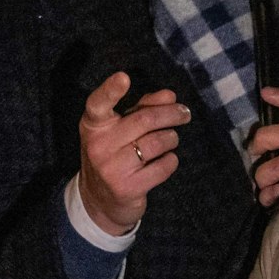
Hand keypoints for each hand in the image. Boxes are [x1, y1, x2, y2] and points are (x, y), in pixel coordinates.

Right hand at [78, 72, 189, 235]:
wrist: (100, 201)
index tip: (124, 77)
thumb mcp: (119, 129)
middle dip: (171, 114)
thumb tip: (169, 95)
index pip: (98, 104)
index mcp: (93, 125)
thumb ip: (142, 108)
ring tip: (170, 140)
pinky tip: (166, 160)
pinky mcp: (127, 188)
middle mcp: (98, 145)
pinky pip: (163, 166)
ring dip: (171, 139)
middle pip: (144, 120)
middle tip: (184, 113)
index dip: (110, 90)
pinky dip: (171, 160)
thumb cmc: (114, 155)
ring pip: (157, 142)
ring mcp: (111, 168)